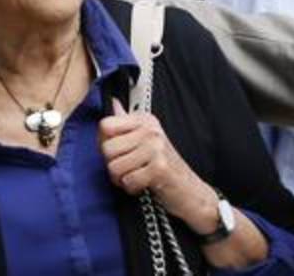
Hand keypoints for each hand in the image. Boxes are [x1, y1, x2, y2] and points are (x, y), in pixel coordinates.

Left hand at [98, 99, 213, 229]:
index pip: (105, 125)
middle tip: (129, 168)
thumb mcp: (145, 140)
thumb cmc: (163, 167)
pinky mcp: (159, 167)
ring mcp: (156, 147)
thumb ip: (126, 124)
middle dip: (113, 165)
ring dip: (122, 179)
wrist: (188, 189)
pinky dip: (133, 188)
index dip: (105, 142)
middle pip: (107, 148)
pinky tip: (144, 183)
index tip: (119, 151)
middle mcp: (151, 130)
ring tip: (137, 176)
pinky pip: (128, 181)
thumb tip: (113, 103)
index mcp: (145, 120)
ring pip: (114, 167)